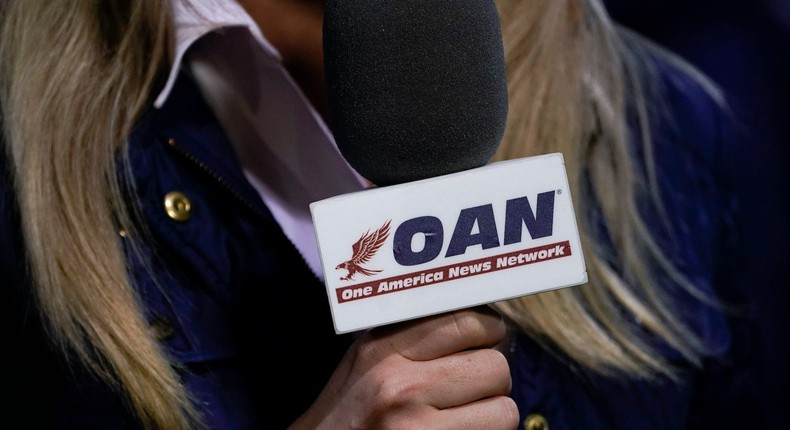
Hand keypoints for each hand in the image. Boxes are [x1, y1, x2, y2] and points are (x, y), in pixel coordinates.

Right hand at [290, 306, 518, 429]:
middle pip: (494, 366)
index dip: (489, 330)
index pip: (466, 322)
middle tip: (474, 386)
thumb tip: (477, 318)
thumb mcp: (367, 359)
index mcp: (385, 350)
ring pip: (504, 410)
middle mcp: (402, 386)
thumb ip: (413, 334)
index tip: (487, 339)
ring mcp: (419, 428)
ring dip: (493, 415)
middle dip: (492, 378)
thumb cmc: (348, 410)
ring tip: (467, 415)